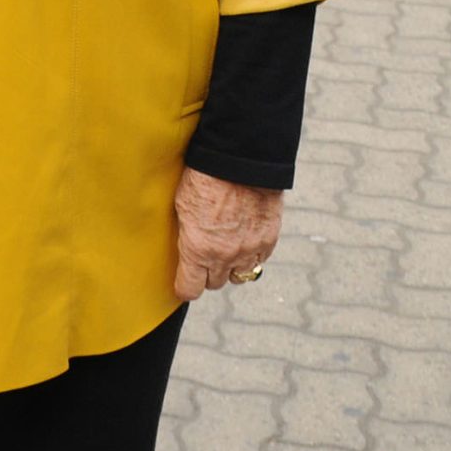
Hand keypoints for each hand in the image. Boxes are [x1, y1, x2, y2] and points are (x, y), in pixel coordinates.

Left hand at [172, 166, 282, 301]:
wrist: (240, 161)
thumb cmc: (204, 177)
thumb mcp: (182, 206)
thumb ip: (186, 234)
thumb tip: (184, 247)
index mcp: (198, 249)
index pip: (190, 289)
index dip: (184, 287)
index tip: (182, 282)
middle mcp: (224, 256)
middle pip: (214, 283)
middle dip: (206, 274)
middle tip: (203, 259)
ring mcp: (249, 250)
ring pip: (238, 277)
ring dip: (230, 268)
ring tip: (224, 251)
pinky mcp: (268, 240)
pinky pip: (258, 261)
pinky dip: (251, 256)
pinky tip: (243, 240)